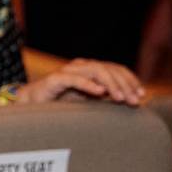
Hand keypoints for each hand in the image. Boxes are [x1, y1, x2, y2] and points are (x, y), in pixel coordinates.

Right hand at [19, 57, 144, 105]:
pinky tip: (100, 93)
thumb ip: (105, 97)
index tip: (141, 95)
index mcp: (91, 70)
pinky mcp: (55, 79)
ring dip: (111, 84)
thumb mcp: (88, 101)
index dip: (131, 80)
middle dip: (125, 85)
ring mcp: (68, 71)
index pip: (116, 69)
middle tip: (134, 100)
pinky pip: (74, 79)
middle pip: (109, 69)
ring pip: (96, 71)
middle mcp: (81, 66)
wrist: (30, 105)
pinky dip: (88, 85)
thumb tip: (130, 100)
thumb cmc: (59, 104)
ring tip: (120, 98)